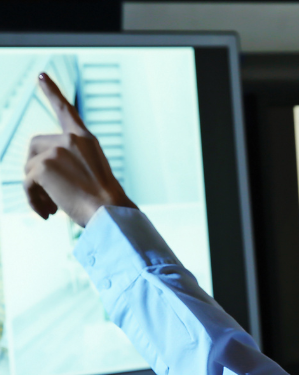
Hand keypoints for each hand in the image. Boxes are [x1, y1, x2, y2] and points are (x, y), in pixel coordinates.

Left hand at [24, 73, 135, 226]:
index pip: (66, 111)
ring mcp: (57, 150)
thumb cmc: (104, 201)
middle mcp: (71, 139)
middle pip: (35, 145)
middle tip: (47, 193)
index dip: (52, 92)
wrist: (110, 212)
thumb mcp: (90, 174)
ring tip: (51, 208)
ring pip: (29, 166)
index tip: (41, 76)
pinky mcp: (43, 165)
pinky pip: (27, 183)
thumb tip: (36, 175)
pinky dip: (33, 200)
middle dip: (35, 167)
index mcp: (86, 139)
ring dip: (35, 189)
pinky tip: (47, 214)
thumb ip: (67, 163)